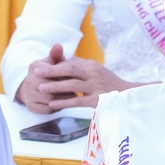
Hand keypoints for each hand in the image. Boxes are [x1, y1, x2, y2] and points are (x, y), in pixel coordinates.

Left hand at [17, 44, 132, 112]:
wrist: (127, 96)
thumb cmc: (108, 83)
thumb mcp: (95, 70)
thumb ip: (79, 65)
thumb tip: (61, 60)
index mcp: (91, 66)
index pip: (70, 63)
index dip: (54, 65)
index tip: (39, 66)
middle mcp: (94, 74)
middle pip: (70, 70)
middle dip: (52, 71)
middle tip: (36, 73)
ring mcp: (96, 87)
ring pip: (73, 85)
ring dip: (56, 86)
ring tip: (41, 88)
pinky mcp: (98, 100)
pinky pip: (78, 101)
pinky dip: (64, 102)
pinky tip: (53, 104)